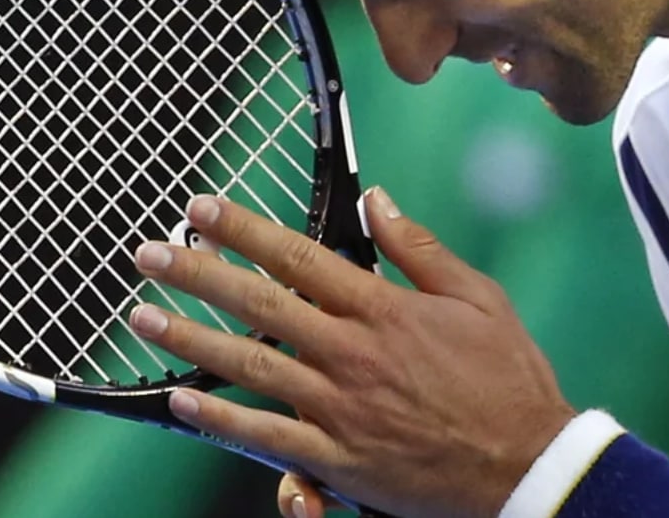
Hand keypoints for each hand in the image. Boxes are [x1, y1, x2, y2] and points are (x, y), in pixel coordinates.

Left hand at [129, 187, 576, 517]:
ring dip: (189, 339)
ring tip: (143, 316)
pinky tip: (183, 400)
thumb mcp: (478, 299)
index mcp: (385, 309)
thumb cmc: (509, 381)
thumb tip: (377, 201)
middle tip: (150, 253)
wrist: (526, 468)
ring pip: (247, 366)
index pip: (298, 255)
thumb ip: (420, 250)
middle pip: (258, 303)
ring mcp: (339, 409)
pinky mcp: (337, 460)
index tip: (203, 208)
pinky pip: (265, 437)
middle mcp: (352, 354)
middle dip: (197, 273)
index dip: (244, 228)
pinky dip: (219, 419)